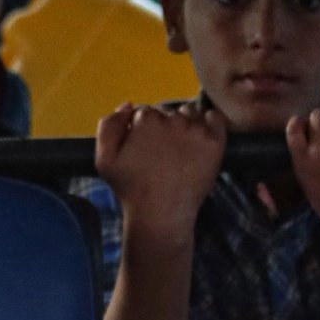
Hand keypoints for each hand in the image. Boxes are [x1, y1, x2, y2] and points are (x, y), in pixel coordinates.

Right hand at [95, 102, 226, 245]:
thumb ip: (109, 125)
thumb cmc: (132, 189)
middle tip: (163, 154)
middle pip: (168, 113)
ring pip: (190, 114)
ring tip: (180, 150)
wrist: (161, 214)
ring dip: (185, 124)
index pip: (145, 112)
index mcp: (145, 119)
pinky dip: (209, 124)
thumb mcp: (104, 158)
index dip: (143, 130)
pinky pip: (215, 119)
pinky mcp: (215, 142)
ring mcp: (196, 130)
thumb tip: (128, 105)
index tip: (146, 149)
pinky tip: (200, 141)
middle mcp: (172, 119)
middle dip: (164, 128)